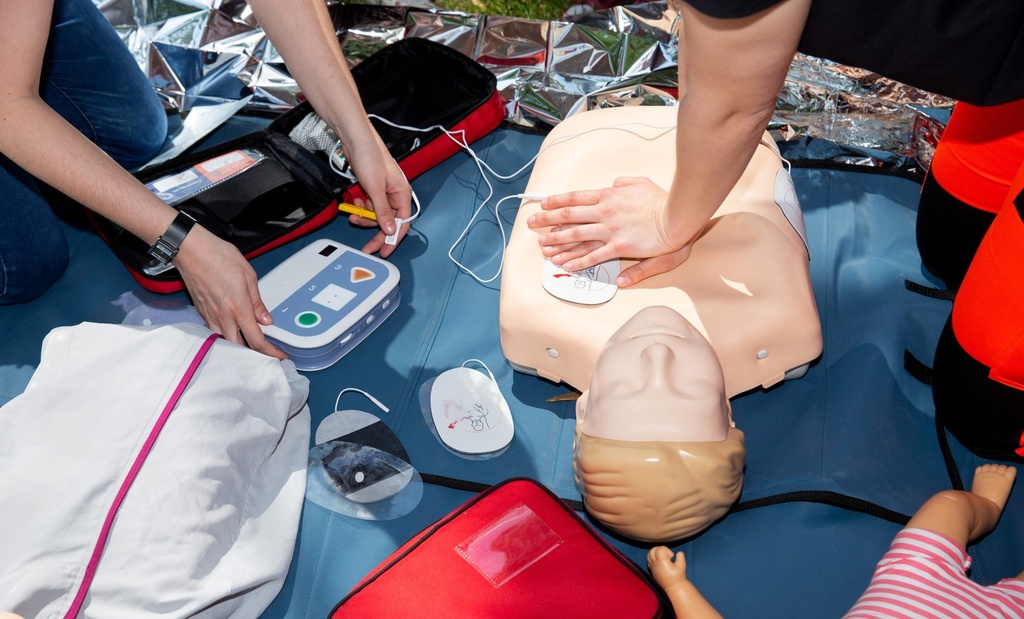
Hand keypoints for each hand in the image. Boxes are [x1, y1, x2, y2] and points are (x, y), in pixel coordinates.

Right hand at [174, 226, 286, 359]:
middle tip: (265, 355)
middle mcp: (223, 317)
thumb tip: (266, 320)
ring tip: (249, 347)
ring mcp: (210, 316)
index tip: (279, 356)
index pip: (256, 340)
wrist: (191, 250)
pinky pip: (214, 332)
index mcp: (239, 308)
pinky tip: (232, 333)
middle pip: (239, 348)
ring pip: (225, 342)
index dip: (270, 352)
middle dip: (253, 355)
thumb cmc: (218, 257)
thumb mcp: (248, 276)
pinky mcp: (201, 312)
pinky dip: (225, 337)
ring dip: (238, 348)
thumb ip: (257, 302)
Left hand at [344, 136, 412, 257]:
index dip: (393, 240)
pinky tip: (354, 202)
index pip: (402, 224)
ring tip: (352, 214)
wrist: (355, 139)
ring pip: (376, 215)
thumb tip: (389, 231)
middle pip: (388, 223)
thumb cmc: (370, 158)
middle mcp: (395, 196)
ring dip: (364, 218)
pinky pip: (369, 206)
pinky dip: (361, 208)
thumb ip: (382, 211)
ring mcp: (384, 193)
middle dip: (375, 232)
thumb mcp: (375, 188)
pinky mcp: (373, 189)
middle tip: (366, 247)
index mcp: (402, 195)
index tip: (384, 252)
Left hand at [526, 176, 692, 286]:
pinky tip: (565, 264)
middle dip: (547, 220)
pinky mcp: (619, 247)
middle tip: (532, 223)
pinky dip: (577, 261)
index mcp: (608, 195)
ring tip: (542, 247)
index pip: (575, 198)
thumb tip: (614, 184)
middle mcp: (604, 212)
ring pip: (575, 236)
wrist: (677, 217)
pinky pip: (593, 256)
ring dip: (556, 242)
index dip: (556, 201)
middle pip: (569, 216)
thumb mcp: (641, 183)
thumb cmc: (661, 200)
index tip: (543, 203)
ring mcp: (610, 230)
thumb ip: (624, 183)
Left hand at [647, 546, 687, 586]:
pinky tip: (659, 561)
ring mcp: (652, 567)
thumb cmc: (678, 577)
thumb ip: (680, 557)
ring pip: (649, 555)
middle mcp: (655, 564)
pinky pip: (648, 560)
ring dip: (655, 553)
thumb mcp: (682, 566)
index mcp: (662, 562)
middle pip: (652, 550)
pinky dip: (652, 558)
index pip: (659, 550)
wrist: (673, 587)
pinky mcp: (652, 570)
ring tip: (663, 556)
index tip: (672, 556)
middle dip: (660, 549)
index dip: (666, 550)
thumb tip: (678, 552)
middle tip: (667, 554)